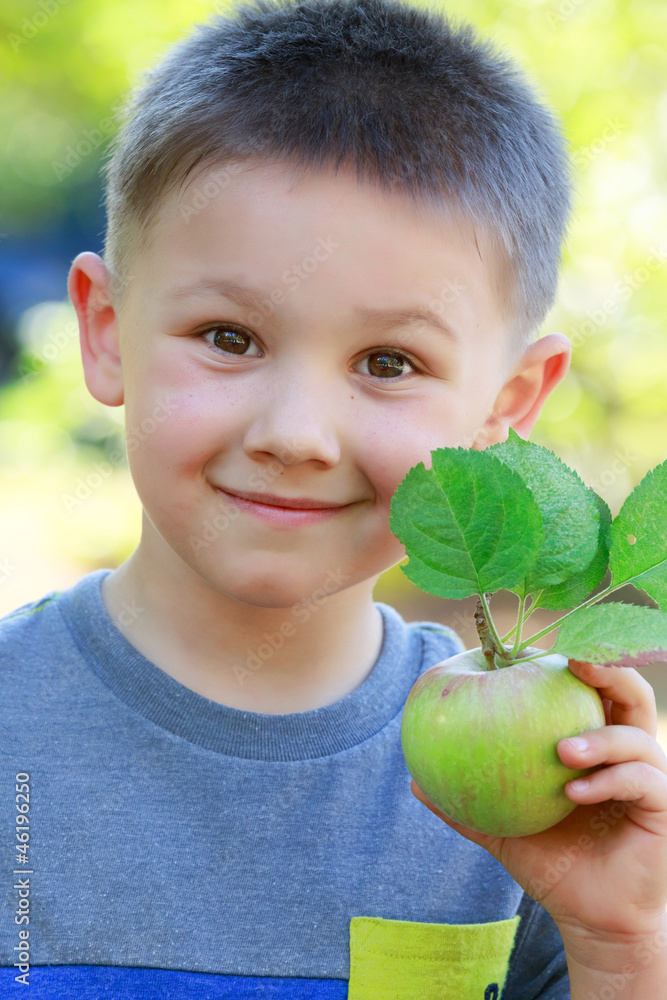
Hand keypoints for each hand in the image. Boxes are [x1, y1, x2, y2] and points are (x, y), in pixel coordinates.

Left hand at [410, 659, 666, 946]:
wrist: (592, 919)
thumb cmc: (551, 863)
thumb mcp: (503, 828)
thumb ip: (467, 804)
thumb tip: (415, 782)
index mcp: (595, 743)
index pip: (590, 690)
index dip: (574, 662)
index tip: (538, 648)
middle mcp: (628, 753)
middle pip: (630, 694)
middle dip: (607, 670)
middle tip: (572, 663)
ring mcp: (651, 778)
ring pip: (636, 737)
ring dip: (599, 737)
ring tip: (561, 752)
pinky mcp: (664, 808)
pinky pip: (642, 782)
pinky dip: (609, 780)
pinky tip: (575, 791)